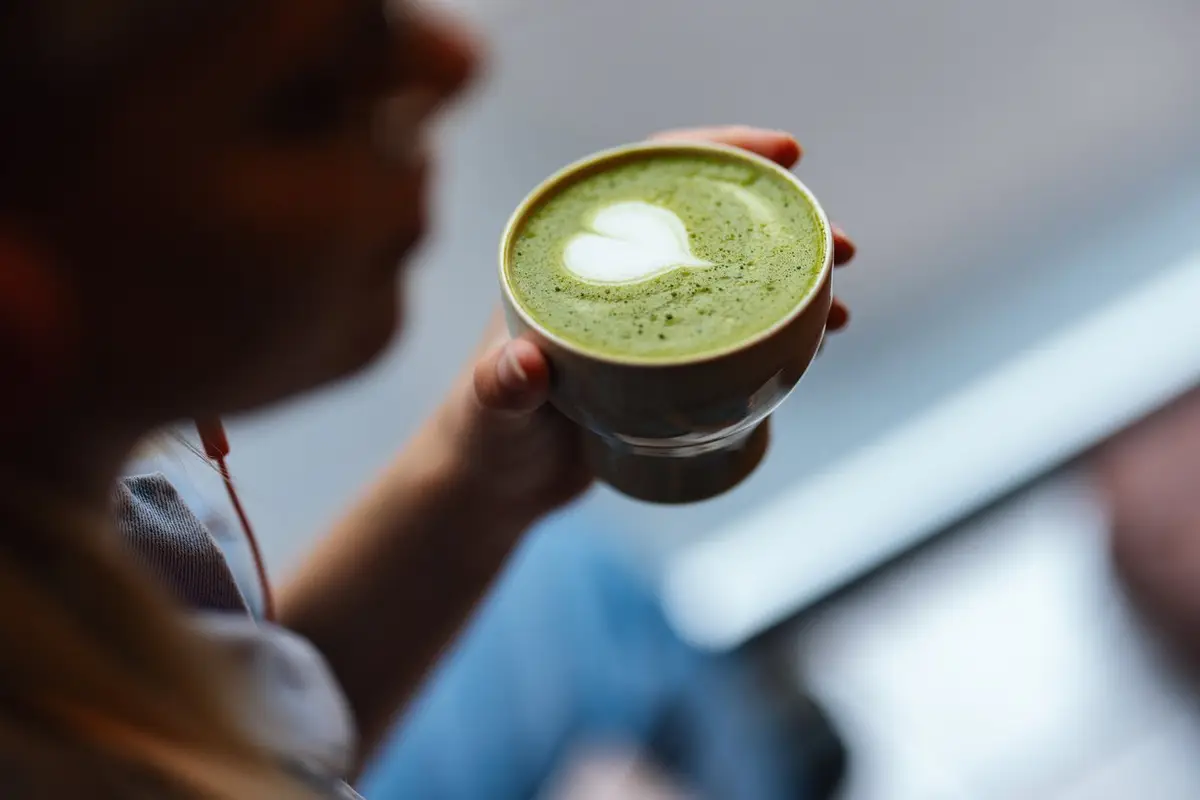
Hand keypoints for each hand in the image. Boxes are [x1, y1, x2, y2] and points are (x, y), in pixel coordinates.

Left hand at [449, 126, 856, 526]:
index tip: (784, 153)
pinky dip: (774, 331)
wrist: (493, 488)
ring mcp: (643, 317)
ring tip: (840, 308)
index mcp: (570, 255)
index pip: (649, 176)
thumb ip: (500, 390)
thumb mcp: (490, 413)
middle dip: (779, 222)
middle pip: (705, 223)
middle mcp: (613, 273)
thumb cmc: (480, 439)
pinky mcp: (663, 364)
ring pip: (727, 276)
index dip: (718, 151)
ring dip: (788, 281)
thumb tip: (523, 367)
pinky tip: (815, 344)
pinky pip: (728, 330)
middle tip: (840, 247)